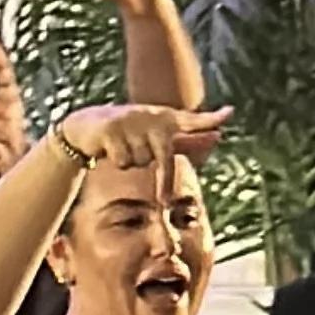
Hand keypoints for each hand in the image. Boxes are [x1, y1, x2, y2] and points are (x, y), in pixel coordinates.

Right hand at [55, 99, 229, 175]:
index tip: (229, 113)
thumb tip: (218, 137)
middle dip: (163, 182)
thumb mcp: (158, 134)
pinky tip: (108, 147)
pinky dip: (116, 160)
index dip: (209, 120)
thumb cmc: (130, 133)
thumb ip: (188, 139)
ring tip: (121, 147)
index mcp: (165, 118)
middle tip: (164, 201)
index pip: (191, 120)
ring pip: (140, 162)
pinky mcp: (111, 128)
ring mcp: (130, 120)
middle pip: (163, 159)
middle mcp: (150, 116)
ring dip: (130, 161)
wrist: (84, 125)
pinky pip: (123, 161)